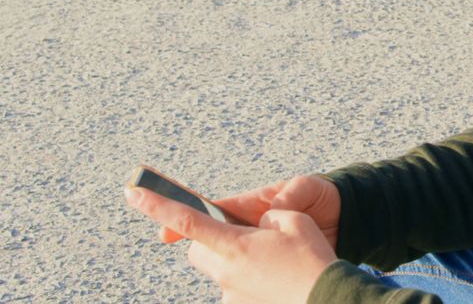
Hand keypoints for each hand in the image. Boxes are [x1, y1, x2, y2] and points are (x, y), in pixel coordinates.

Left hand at [126, 186, 335, 303]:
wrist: (327, 298)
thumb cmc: (312, 259)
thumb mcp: (294, 220)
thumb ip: (268, 216)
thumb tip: (257, 227)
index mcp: (234, 245)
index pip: (186, 221)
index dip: (156, 205)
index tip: (132, 192)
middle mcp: (226, 271)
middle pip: (198, 250)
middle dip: (209, 240)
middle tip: (239, 235)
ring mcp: (231, 294)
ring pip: (219, 270)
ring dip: (234, 261)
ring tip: (271, 263)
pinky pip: (236, 287)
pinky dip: (249, 280)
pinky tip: (275, 280)